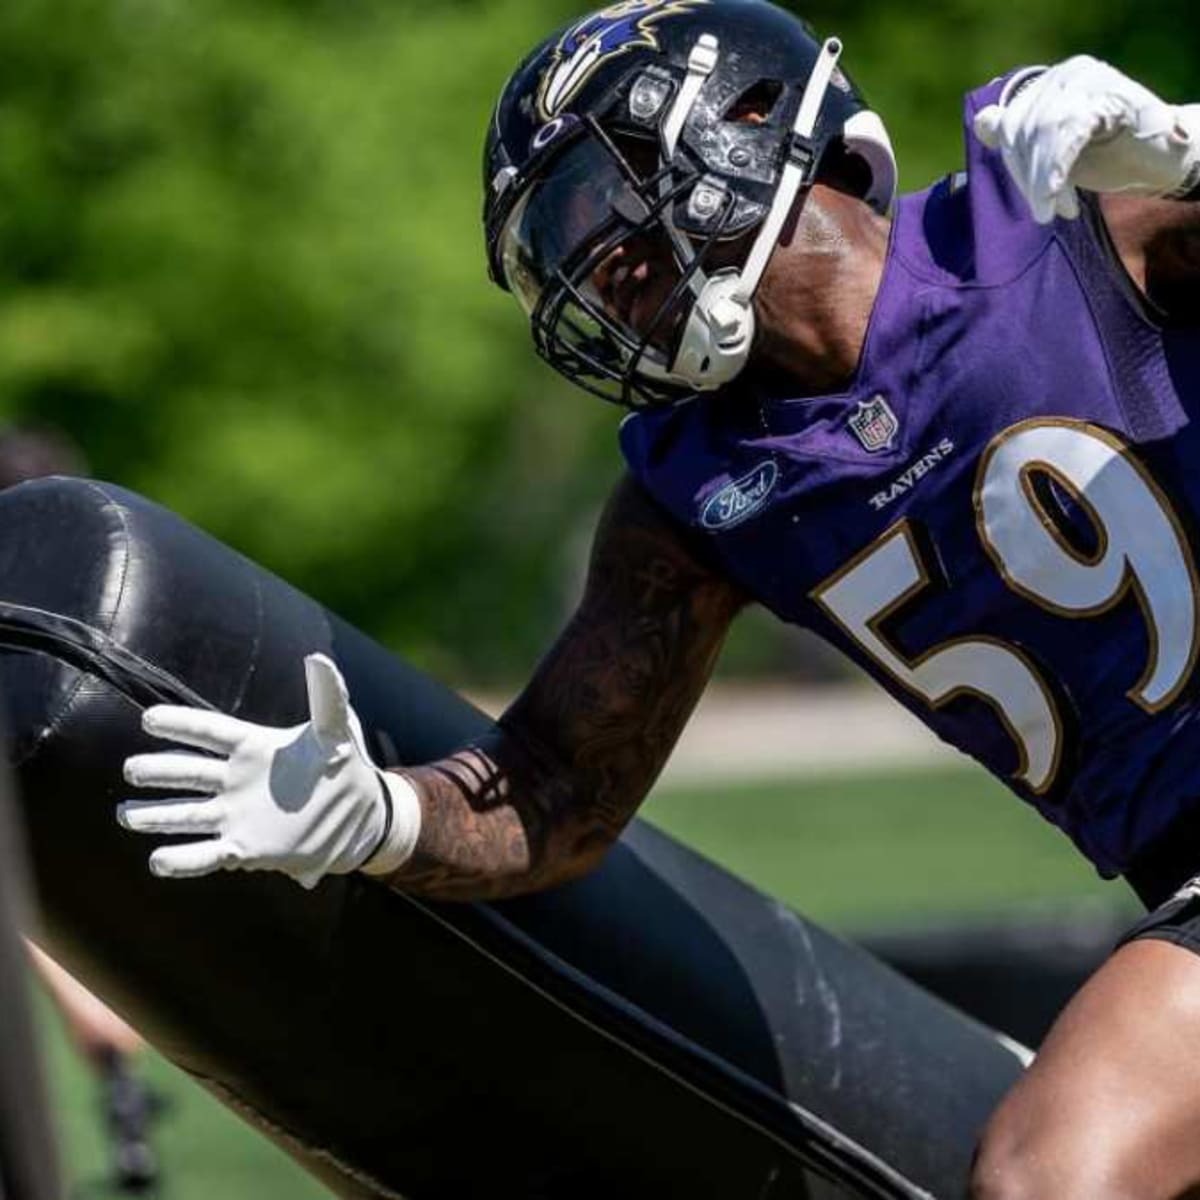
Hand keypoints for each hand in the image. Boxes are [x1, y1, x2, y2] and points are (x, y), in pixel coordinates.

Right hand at [119, 654, 419, 888]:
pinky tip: (158, 860)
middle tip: (132, 769)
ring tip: (126, 815)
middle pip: (189, 772)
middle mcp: (235, 780)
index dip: (183, 725)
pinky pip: (205, 854)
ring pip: (186, 814)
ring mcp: (235, 815)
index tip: (150, 718)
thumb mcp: (338, 730)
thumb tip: (318, 658)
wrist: (358, 815)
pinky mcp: (243, 848)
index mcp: (253, 747)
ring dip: (155, 816)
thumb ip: (327, 696)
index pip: (211, 732)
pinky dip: (182, 860)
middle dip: (159, 771)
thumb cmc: (342, 765)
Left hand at [974, 57, 1199, 222]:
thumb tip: (982, 122)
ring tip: (1052, 211)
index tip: (1032, 198)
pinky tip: (1055, 197)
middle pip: (1025, 129)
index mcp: (1050, 83)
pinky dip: (1058, 169)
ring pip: (1044, 132)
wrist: (1161, 159)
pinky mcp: (1112, 96)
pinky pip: (1070, 132)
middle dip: (1028, 177)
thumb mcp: (1053, 149)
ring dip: (1042, 180)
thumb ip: (1021, 136)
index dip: (1014, 165)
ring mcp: (1091, 80)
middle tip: (1043, 211)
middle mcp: (1068, 73)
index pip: (1012, 124)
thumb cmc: (1106, 155)